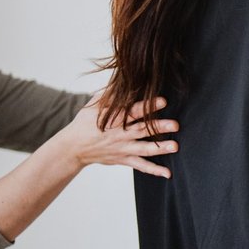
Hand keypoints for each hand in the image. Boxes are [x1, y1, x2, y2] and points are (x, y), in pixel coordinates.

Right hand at [59, 95, 178, 177]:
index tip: (163, 101)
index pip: (133, 111)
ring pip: (144, 149)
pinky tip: (167, 174)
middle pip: (142, 130)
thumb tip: (124, 75)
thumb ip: (111, 92)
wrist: (73, 148)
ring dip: (160, 148)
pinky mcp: (124, 159)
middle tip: (175, 125)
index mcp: (114, 119)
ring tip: (175, 146)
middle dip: (159, 127)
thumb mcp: (94, 104)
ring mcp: (123, 148)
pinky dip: (154, 170)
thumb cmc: (85, 122)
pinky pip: (140, 166)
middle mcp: (120, 134)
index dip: (147, 106)